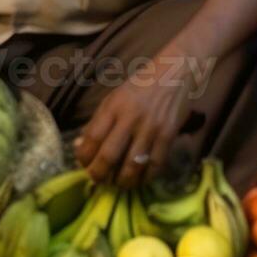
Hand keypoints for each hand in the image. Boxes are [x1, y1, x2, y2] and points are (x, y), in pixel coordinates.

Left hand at [73, 70, 190, 188]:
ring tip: (117, 184)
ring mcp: (151, 128)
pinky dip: (146, 178)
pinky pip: (155, 164)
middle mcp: (131, 118)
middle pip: (110, 155)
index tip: (82, 164)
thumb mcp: (114, 98)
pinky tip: (139, 180)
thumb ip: (97, 122)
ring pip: (133, 165)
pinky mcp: (169, 135)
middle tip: (97, 180)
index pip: (92, 137)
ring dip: (122, 181)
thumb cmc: (140, 86)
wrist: (175, 73)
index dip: (84, 156)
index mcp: (113, 106)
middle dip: (99, 174)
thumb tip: (80, 147)